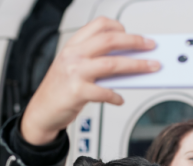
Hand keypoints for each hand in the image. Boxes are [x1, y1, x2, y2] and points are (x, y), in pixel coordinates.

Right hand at [20, 17, 158, 144]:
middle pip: (110, 40)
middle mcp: (73, 55)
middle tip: (151, 46)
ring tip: (150, 67)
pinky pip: (104, 92)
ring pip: (112, 63)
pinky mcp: (76, 92)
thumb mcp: (74, 68)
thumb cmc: (59, 90)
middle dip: (136, 42)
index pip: (100, 25)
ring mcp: (74, 72)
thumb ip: (96, 61)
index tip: (135, 35)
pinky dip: (115, 96)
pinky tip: (119, 99)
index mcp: (73, 45)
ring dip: (137, 65)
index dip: (120, 27)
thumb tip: (128, 60)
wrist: (41, 112)